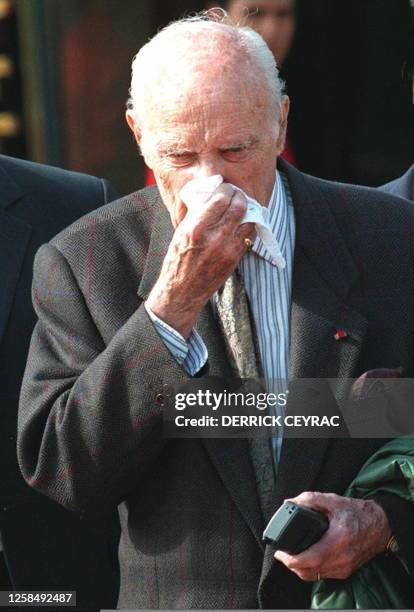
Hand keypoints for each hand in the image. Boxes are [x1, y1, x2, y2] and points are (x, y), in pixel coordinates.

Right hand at [146, 184, 255, 337]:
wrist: (181, 291)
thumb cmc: (177, 261)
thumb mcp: (181, 232)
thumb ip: (197, 214)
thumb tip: (211, 195)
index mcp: (196, 228)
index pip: (221, 198)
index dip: (226, 189)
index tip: (225, 188)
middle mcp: (214, 237)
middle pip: (239, 206)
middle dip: (240, 196)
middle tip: (237, 195)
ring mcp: (227, 249)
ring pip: (249, 220)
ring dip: (247, 211)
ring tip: (242, 208)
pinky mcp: (235, 258)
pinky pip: (249, 235)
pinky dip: (248, 225)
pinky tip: (242, 223)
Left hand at [274, 491, 390, 580]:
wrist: (380, 525)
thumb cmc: (357, 512)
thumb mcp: (333, 500)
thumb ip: (310, 499)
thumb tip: (290, 502)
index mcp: (337, 541)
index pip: (309, 559)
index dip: (291, 560)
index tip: (280, 553)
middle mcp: (341, 559)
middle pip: (308, 571)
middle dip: (291, 565)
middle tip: (282, 554)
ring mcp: (344, 567)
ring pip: (315, 576)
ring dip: (300, 569)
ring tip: (291, 556)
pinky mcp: (346, 571)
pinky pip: (323, 575)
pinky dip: (311, 569)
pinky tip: (306, 559)